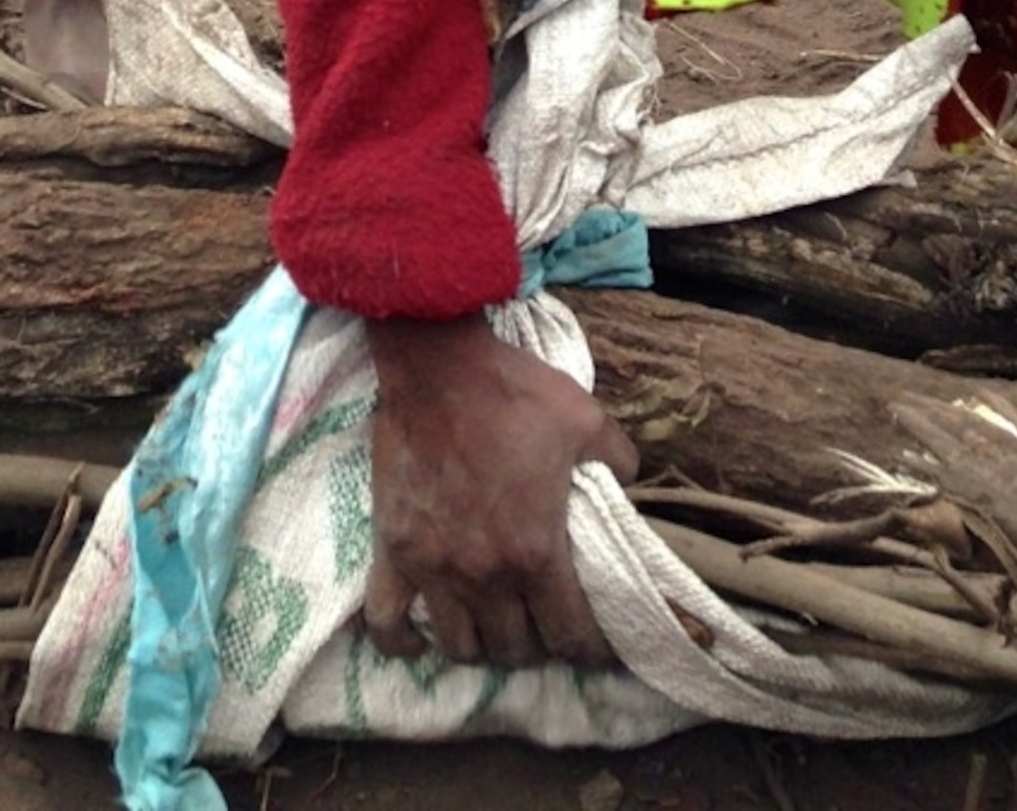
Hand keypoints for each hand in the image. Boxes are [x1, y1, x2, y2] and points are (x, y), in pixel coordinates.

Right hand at [363, 317, 638, 670]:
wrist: (437, 366)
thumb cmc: (513, 391)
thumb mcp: (587, 421)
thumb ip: (619, 462)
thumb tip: (629, 488)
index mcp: (536, 551)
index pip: (570, 636)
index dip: (589, 649)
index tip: (594, 643)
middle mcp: (486, 575)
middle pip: (515, 649)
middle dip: (536, 644)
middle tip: (541, 622)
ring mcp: (434, 568)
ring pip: (461, 647)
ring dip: (482, 645)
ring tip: (491, 624)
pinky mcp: (394, 552)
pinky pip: (387, 621)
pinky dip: (402, 641)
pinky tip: (418, 640)